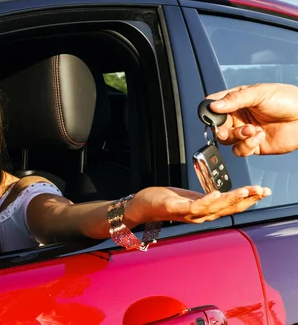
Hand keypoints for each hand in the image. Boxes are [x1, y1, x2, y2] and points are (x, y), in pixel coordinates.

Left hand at [126, 185, 270, 223]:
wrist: (141, 206)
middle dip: (247, 199)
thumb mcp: (191, 198)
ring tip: (245, 191)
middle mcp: (199, 215)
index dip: (248, 200)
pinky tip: (217, 194)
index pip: (231, 206)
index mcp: (204, 210)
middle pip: (227, 208)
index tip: (263, 191)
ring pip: (214, 208)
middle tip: (262, 191)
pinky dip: (206, 201)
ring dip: (231, 200)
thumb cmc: (166, 200)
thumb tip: (224, 195)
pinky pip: (193, 206)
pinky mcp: (174, 208)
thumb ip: (207, 199)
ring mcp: (187, 213)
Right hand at [206, 83, 297, 155]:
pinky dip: (247, 146)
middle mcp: (239, 116)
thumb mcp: (259, 93)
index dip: (209, 111)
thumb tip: (214, 105)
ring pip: (226, 140)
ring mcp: (245, 131)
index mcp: (237, 100)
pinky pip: (240, 150)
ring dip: (236, 137)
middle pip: (217, 126)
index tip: (212, 115)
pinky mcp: (253, 145)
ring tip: (251, 130)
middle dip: (221, 129)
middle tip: (226, 130)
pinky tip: (259, 136)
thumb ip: (235, 99)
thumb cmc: (288, 100)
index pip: (214, 105)